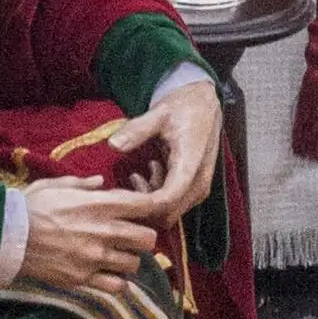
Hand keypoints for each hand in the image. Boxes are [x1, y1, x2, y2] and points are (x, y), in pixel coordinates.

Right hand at [17, 177, 164, 289]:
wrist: (6, 236)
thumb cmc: (30, 206)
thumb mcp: (55, 185)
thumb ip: (83, 184)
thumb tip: (100, 182)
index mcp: (100, 205)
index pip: (145, 205)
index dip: (152, 207)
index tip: (147, 210)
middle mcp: (104, 231)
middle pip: (147, 238)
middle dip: (143, 237)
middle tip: (132, 237)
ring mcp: (95, 258)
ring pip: (135, 264)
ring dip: (129, 260)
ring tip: (117, 257)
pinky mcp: (83, 278)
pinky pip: (116, 286)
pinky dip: (118, 282)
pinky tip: (109, 276)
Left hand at [108, 78, 223, 223]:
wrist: (204, 103)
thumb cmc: (183, 106)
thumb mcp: (159, 114)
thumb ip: (136, 130)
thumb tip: (113, 144)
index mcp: (191, 165)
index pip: (166, 200)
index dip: (138, 204)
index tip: (116, 195)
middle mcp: (198, 183)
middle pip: (166, 215)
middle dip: (139, 208)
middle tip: (119, 189)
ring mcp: (197, 188)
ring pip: (168, 214)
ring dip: (146, 201)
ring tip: (135, 175)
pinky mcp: (193, 189)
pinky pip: (171, 206)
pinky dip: (153, 197)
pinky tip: (145, 174)